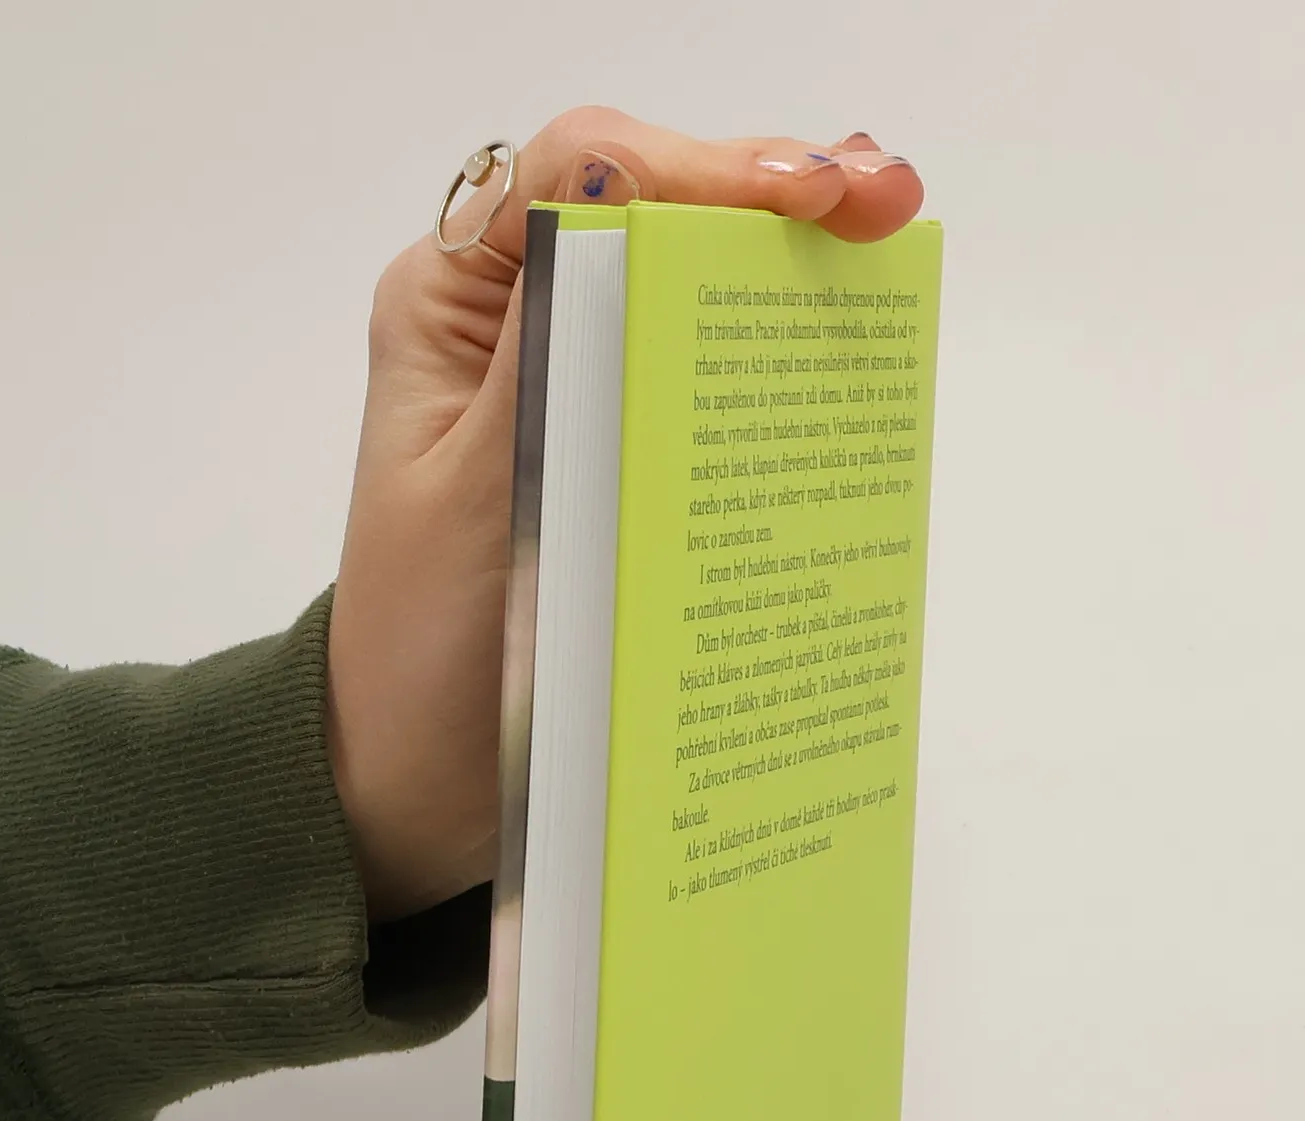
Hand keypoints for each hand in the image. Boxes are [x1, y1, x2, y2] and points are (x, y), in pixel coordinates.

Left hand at [324, 109, 923, 921]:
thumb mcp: (474, 497)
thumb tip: (615, 196)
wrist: (421, 774)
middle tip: (882, 207)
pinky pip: (713, 386)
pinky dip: (783, 366)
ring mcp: (582, 388)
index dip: (702, 163)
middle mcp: (522, 325)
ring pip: (697, 287)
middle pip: (658, 207)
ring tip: (883, 260)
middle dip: (775, 193)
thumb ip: (544, 354)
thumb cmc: (421, 649)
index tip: (808, 199)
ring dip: (792, 268)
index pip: (582, 172)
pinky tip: (848, 366)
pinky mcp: (629, 456)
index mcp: (457, 307)